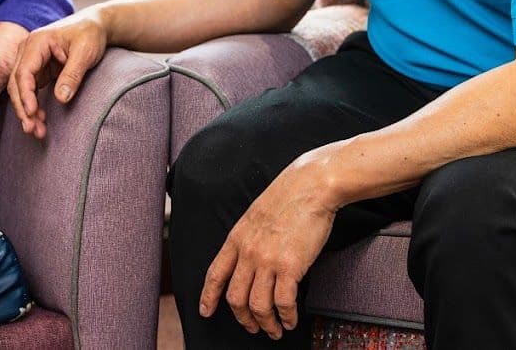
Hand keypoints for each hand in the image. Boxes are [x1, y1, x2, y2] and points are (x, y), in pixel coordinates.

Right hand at [7, 12, 107, 139]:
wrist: (95, 25)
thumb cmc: (90, 34)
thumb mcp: (85, 53)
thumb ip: (72, 74)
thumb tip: (61, 99)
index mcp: (37, 42)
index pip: (23, 71)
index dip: (26, 94)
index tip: (32, 113)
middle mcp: (28, 51)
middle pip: (17, 83)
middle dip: (23, 108)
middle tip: (33, 129)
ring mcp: (32, 61)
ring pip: (21, 89)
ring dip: (27, 110)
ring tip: (37, 131)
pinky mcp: (38, 70)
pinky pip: (30, 91)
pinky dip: (33, 106)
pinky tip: (39, 120)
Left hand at [199, 155, 337, 338]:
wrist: (310, 186)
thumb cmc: (287, 197)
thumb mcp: (255, 216)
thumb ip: (248, 238)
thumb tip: (250, 261)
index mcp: (236, 238)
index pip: (215, 274)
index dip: (209, 296)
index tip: (206, 311)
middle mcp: (248, 252)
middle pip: (236, 298)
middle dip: (244, 319)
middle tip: (253, 327)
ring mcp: (267, 260)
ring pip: (258, 306)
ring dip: (266, 324)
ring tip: (275, 329)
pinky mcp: (290, 266)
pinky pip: (283, 303)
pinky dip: (286, 317)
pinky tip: (290, 319)